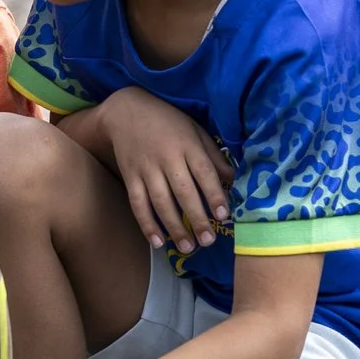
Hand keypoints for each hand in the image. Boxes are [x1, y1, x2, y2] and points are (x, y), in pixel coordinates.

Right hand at [98, 88, 232, 252]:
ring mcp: (146, 168)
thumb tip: (233, 181)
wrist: (125, 110)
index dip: (214, 194)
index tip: (223, 216)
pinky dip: (146, 224)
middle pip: (183, 191)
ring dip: (174, 227)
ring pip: (160, 201)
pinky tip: (157, 241)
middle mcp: (166, 157)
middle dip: (197, 218)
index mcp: (187, 144)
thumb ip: (213, 156)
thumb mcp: (195, 130)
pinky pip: (137, 203)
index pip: (203, 172)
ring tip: (188, 248)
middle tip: (208, 241)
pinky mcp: (129, 176)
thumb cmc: (168, 121)